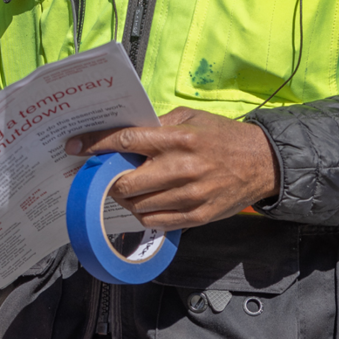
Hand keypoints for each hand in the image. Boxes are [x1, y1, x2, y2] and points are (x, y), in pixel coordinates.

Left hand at [74, 106, 280, 228]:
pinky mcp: (195, 216)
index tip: (75, 147)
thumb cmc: (224, 137)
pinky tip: (148, 201)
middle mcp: (181, 168)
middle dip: (110, 179)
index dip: (95, 145)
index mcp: (178, 138)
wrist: (263, 163)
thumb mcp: (193, 118)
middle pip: (124, 182)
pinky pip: (154, 220)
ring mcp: (188, 196)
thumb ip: (158, 124)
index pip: (125, 141)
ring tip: (133, 187)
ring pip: (136, 204)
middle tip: (109, 174)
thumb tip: (123, 134)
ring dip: (127, 197)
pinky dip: (143, 212)